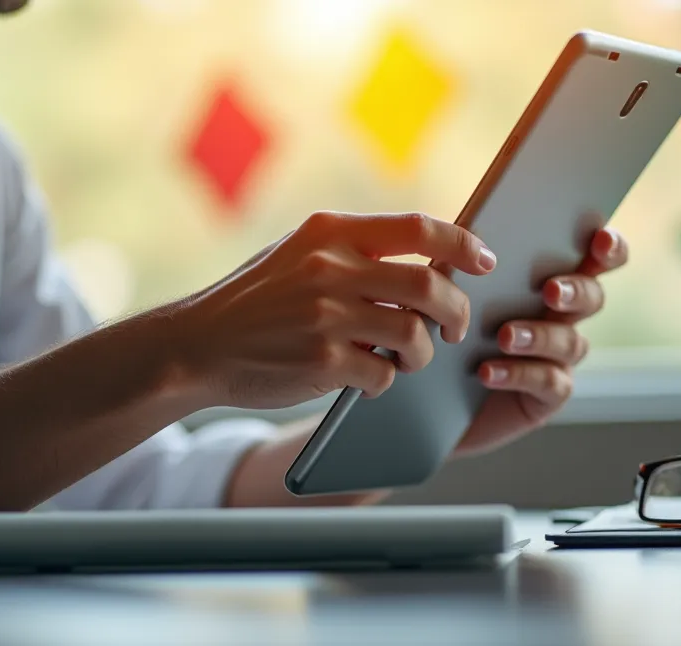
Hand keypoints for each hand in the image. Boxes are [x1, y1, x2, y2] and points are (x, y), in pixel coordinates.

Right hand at [177, 211, 495, 408]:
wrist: (196, 347)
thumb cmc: (255, 302)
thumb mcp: (297, 253)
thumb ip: (352, 249)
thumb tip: (425, 255)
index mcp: (330, 232)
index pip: (418, 228)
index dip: (462, 244)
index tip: (483, 261)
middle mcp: (330, 268)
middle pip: (428, 286)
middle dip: (455, 312)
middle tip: (455, 328)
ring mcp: (326, 315)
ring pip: (413, 334)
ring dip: (422, 353)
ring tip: (407, 359)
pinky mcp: (322, 361)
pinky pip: (384, 374)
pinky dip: (386, 382)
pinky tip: (369, 380)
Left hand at [451, 224, 627, 456]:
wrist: (436, 397)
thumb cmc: (451, 331)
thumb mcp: (459, 294)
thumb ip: (475, 265)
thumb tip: (471, 238)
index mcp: (552, 281)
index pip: (597, 259)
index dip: (609, 249)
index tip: (601, 239)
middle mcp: (564, 318)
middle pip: (593, 297)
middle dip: (575, 291)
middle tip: (549, 291)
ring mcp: (561, 358)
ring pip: (569, 342)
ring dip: (538, 336)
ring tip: (504, 336)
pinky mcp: (548, 395)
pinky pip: (547, 382)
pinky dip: (518, 373)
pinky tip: (487, 371)